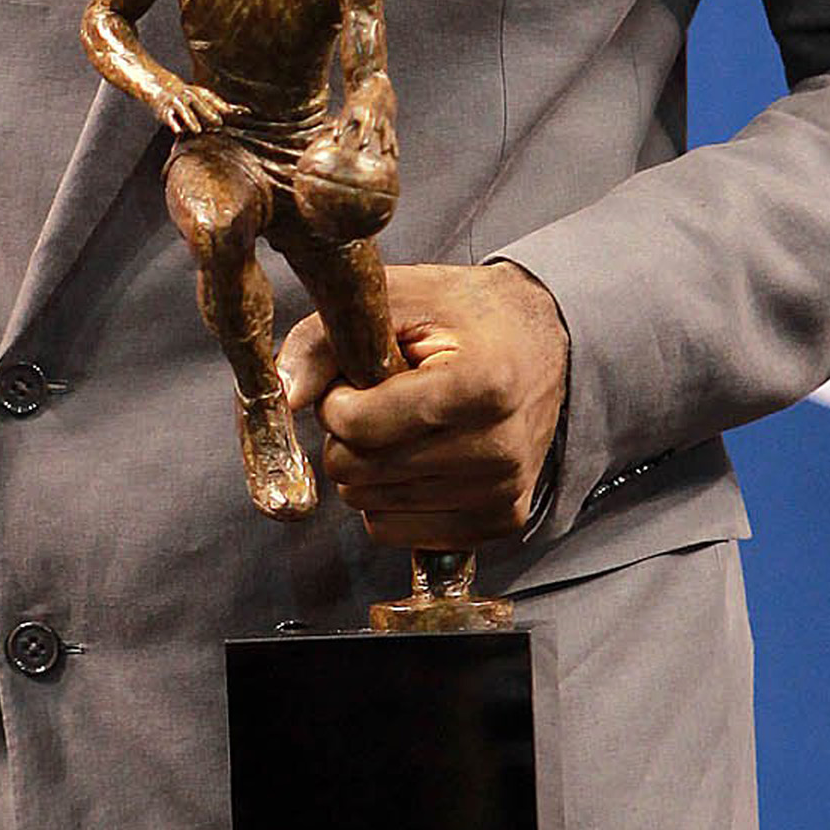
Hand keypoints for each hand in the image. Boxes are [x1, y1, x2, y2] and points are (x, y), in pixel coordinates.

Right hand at [160, 79, 236, 139]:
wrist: (160, 85)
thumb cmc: (189, 97)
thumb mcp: (204, 97)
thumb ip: (222, 105)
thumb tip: (247, 111)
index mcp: (199, 93)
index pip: (211, 98)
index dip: (221, 104)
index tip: (230, 112)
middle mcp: (188, 95)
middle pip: (199, 104)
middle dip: (208, 113)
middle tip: (218, 122)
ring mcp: (177, 102)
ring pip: (184, 111)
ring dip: (191, 120)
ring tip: (197, 130)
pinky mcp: (165, 110)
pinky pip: (170, 117)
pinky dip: (173, 123)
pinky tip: (178, 131)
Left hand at [280, 262, 568, 547]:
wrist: (546, 342)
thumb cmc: (468, 317)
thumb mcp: (397, 298)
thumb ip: (326, 338)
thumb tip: (284, 393)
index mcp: (480, 386)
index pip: (358, 425)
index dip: (339, 401)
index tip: (361, 378)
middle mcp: (498, 449)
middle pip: (357, 470)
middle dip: (349, 435)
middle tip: (383, 402)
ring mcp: (501, 493)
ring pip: (367, 505)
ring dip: (367, 466)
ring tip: (407, 426)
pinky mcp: (498, 522)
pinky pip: (393, 532)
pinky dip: (388, 499)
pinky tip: (418, 460)